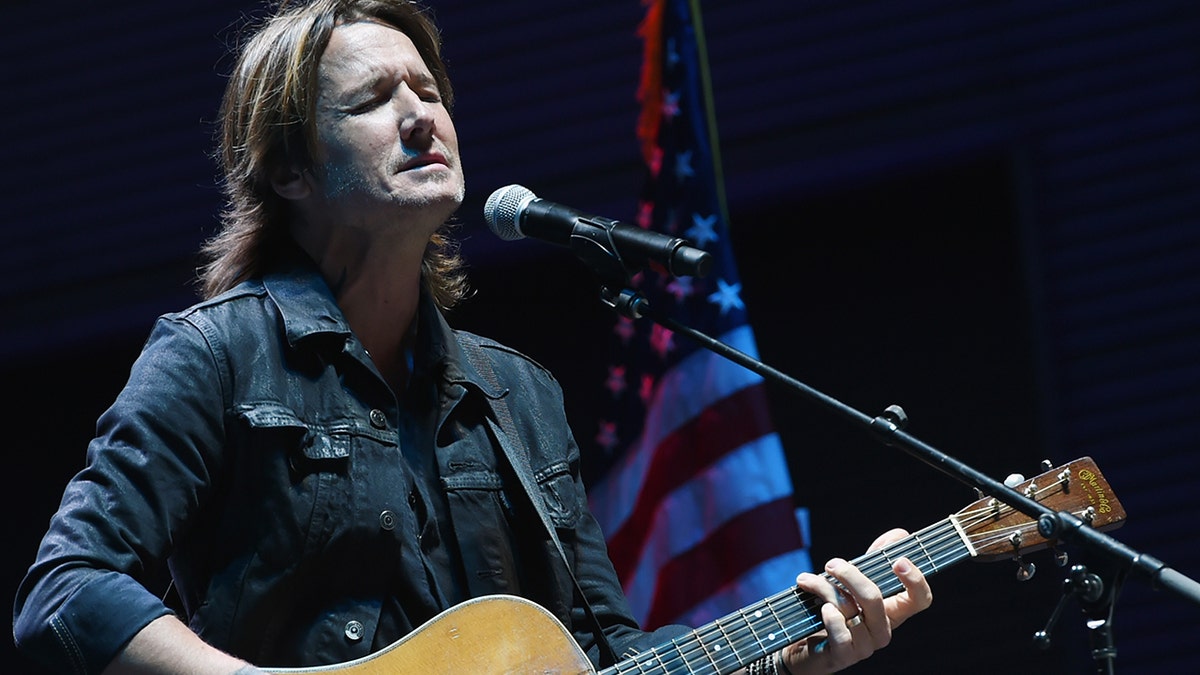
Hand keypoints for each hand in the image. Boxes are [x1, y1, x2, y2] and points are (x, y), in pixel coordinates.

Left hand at [779, 528, 932, 673]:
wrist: (807, 646)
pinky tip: (819, 607)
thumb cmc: (836, 611)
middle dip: (850, 575)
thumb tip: (899, 534)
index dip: (916, 580)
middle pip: (875, 598)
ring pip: (849, 609)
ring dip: (824, 588)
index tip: (898, 560)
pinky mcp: (844, 655)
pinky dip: (828, 615)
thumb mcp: (856, 582)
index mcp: (892, 611)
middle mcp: (883, 630)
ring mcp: (866, 645)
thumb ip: (877, 558)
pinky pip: (840, 632)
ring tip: (807, 581)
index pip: (920, 599)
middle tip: (832, 564)